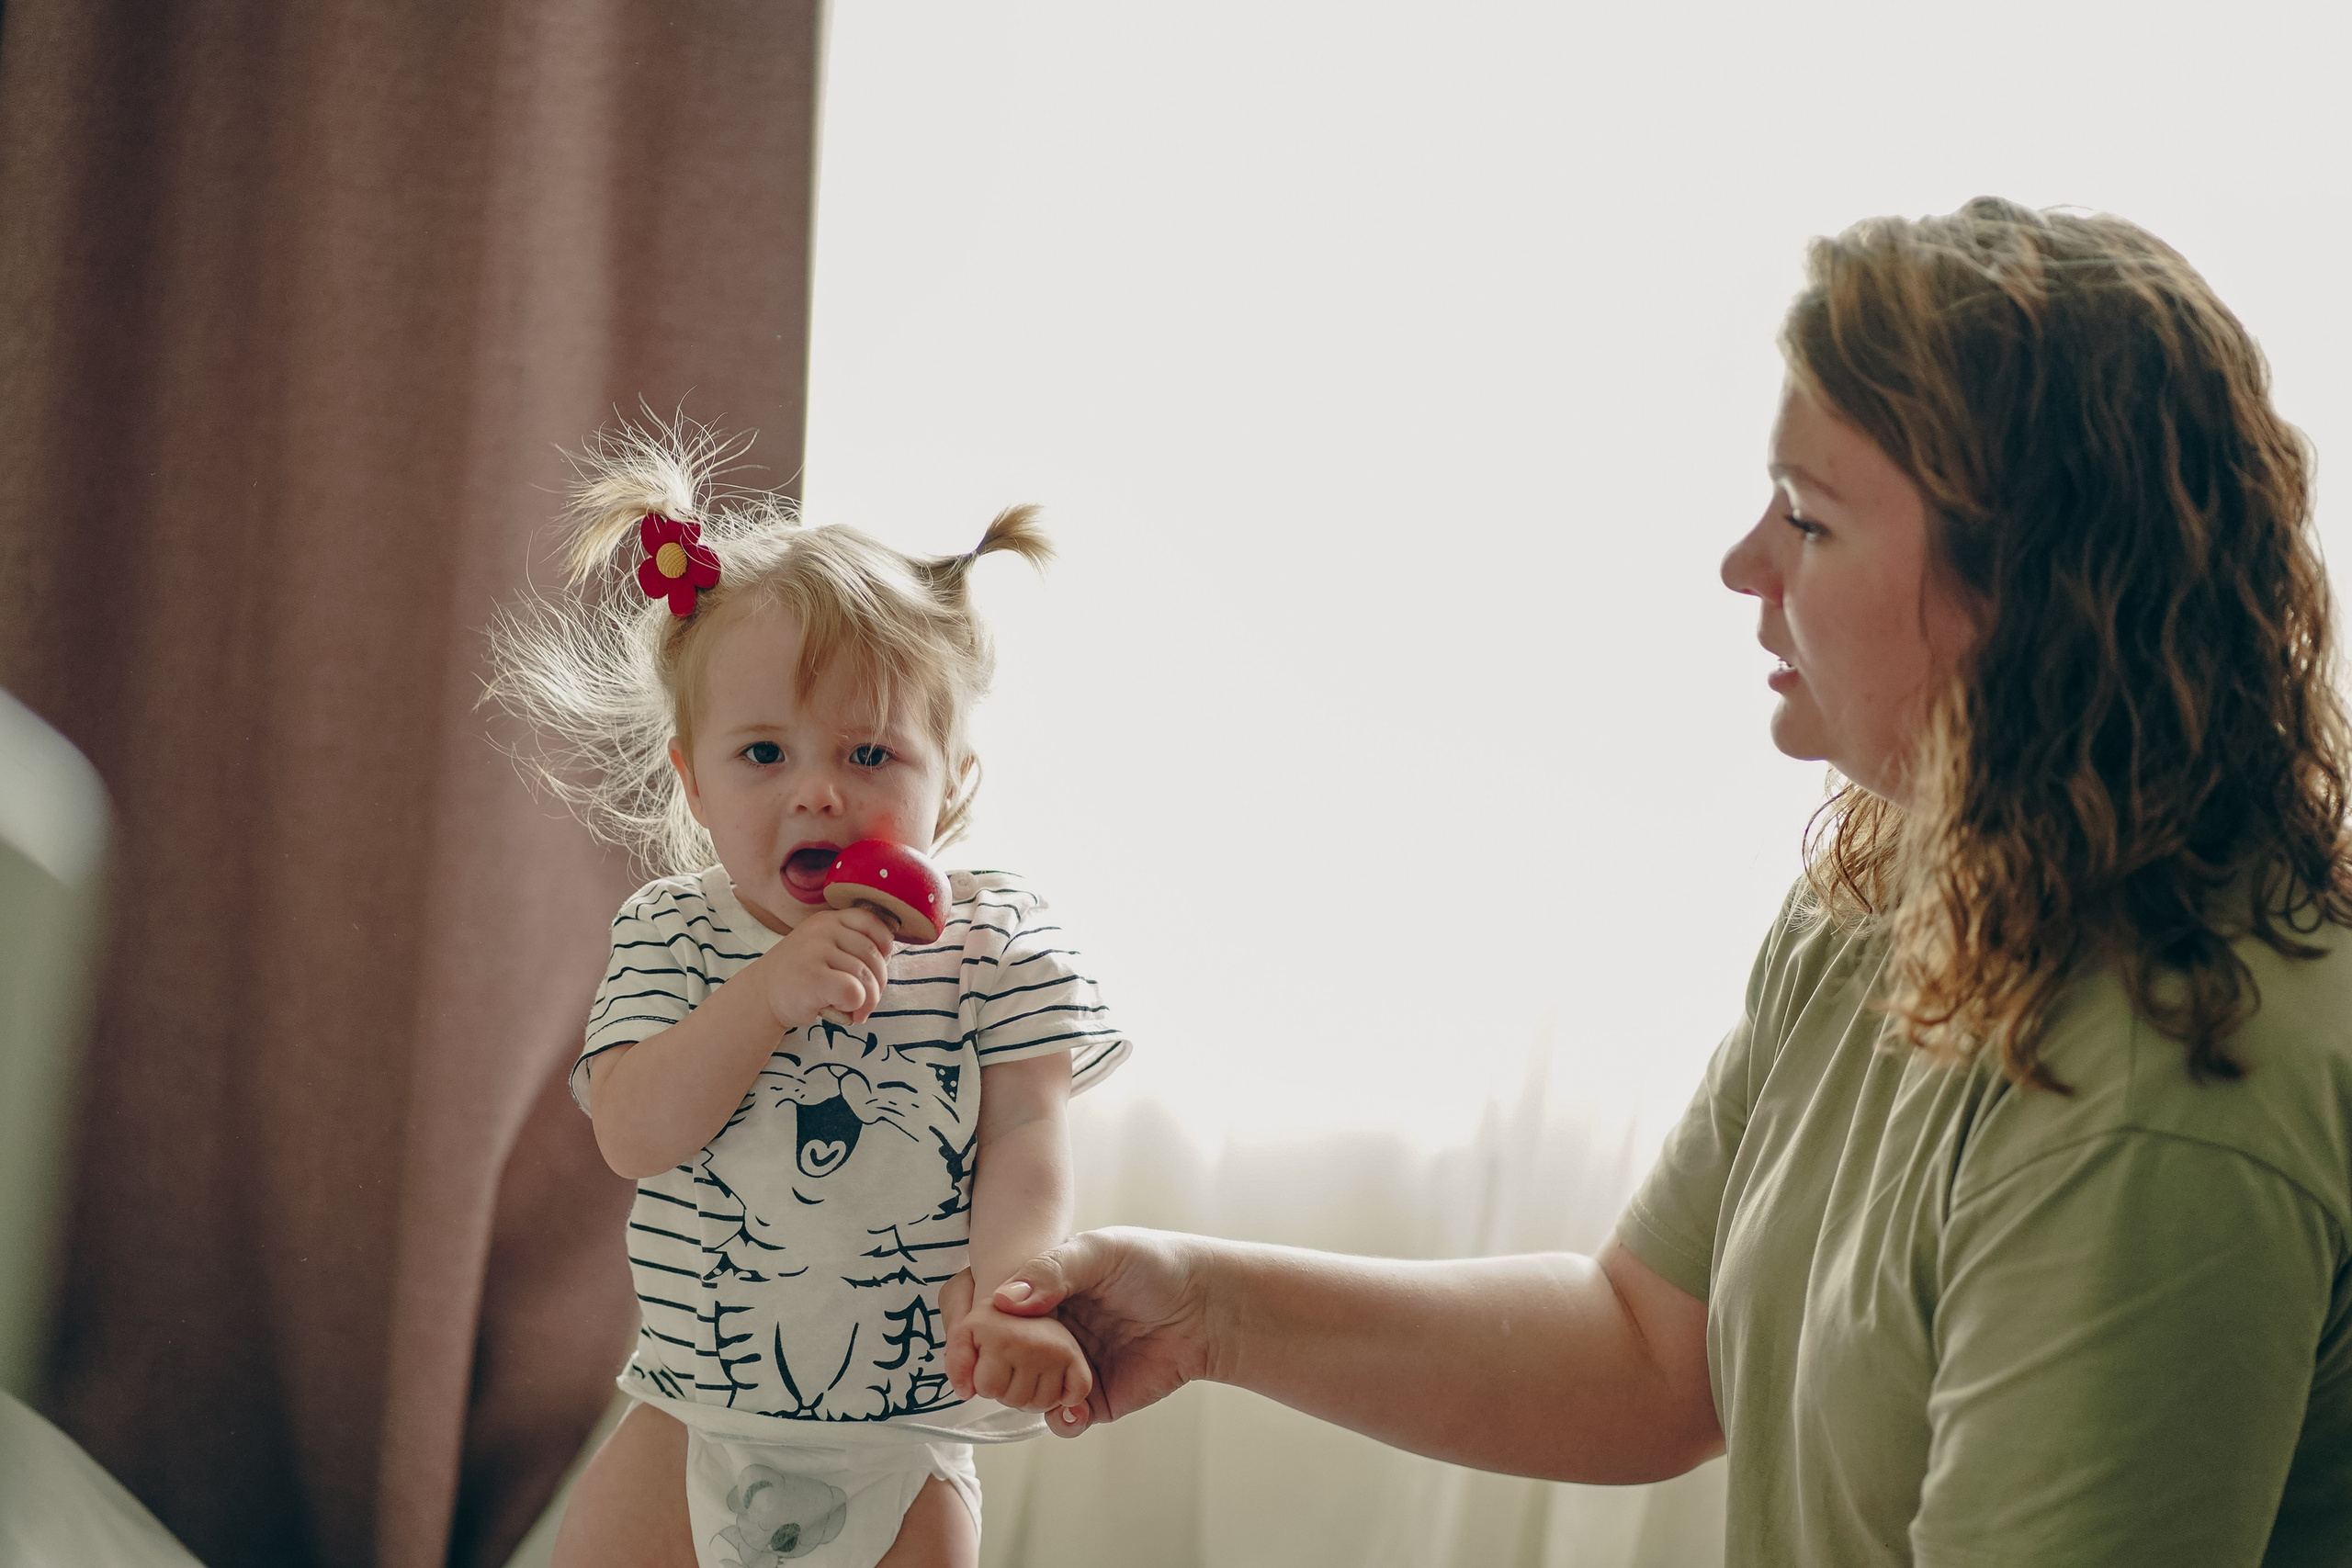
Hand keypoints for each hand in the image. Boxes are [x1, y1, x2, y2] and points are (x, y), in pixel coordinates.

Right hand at [756, 906, 894, 1028]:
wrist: (761, 996)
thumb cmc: (801, 977)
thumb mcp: (823, 948)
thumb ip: (851, 946)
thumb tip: (887, 961)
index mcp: (829, 920)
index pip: (872, 922)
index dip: (884, 947)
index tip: (875, 967)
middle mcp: (822, 930)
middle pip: (873, 956)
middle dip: (878, 985)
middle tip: (866, 1003)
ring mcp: (815, 951)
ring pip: (865, 976)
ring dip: (867, 1001)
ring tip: (853, 1011)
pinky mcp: (812, 977)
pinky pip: (854, 992)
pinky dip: (855, 1006)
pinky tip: (840, 1010)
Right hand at [940, 1228, 1214, 1437]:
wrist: (1206, 1307)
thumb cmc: (1153, 1265)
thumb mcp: (1100, 1251)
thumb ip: (1051, 1270)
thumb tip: (1002, 1301)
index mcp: (1037, 1291)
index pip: (983, 1311)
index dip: (967, 1330)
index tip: (964, 1345)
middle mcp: (1044, 1331)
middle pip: (994, 1359)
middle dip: (992, 1369)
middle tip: (1003, 1368)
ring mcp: (1065, 1367)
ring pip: (1020, 1394)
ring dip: (1024, 1396)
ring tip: (1047, 1385)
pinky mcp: (1091, 1399)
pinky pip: (1060, 1420)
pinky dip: (1060, 1419)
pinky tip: (1074, 1407)